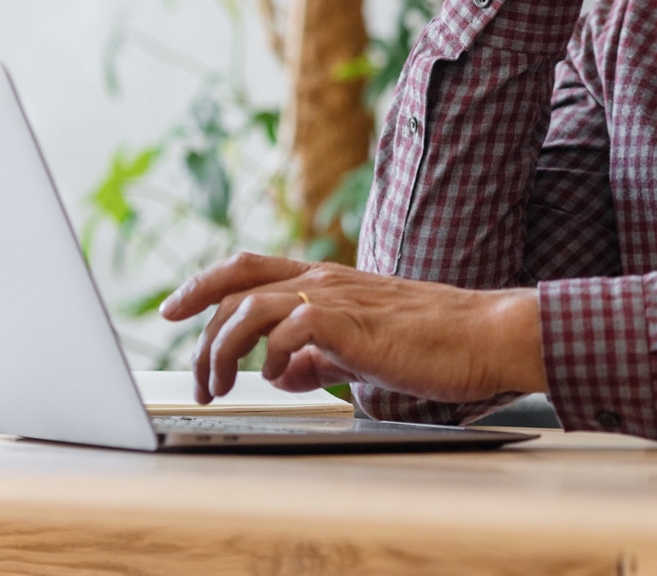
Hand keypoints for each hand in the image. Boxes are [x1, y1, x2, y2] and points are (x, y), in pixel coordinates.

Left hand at [159, 252, 546, 404]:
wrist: (485, 335)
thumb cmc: (433, 342)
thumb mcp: (361, 351)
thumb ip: (319, 357)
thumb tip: (283, 373)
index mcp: (325, 282)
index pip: (246, 269)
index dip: (202, 285)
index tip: (171, 309)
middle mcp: (323, 281)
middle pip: (234, 293)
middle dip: (202, 340)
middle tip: (202, 384)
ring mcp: (336, 298)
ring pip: (249, 309)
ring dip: (222, 351)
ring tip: (222, 388)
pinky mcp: (351, 323)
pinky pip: (289, 331)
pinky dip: (273, 358)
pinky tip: (284, 381)